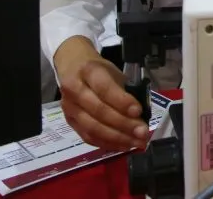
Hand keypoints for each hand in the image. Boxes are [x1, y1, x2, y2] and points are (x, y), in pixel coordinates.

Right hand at [54, 36, 149, 150]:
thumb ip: (125, 90)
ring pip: (93, 128)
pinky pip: (89, 137)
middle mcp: (74, 90)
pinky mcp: (69, 122)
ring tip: (136, 142)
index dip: (122, 102)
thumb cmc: (99, 70)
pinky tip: (124, 145)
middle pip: (99, 111)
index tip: (139, 112)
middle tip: (142, 132)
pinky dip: (108, 144)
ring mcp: (69, 108)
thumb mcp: (114, 72)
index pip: (104, 89)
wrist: (72, 67)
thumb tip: (141, 114)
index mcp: (88, 71)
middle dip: (124, 124)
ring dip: (117, 138)